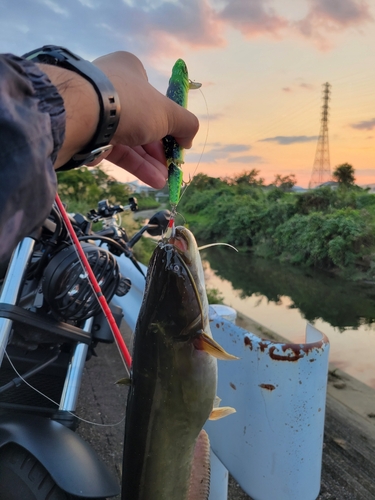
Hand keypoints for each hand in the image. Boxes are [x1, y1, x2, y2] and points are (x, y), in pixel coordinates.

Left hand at [92, 51, 198, 187]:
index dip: (169, 120)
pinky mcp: (90, 135)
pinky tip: (153, 180)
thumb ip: (186, 124)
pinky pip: (117, 151)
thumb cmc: (130, 104)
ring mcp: (99, 113)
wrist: (81, 115)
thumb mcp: (168, 113)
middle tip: (172, 165)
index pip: (155, 97)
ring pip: (131, 140)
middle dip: (160, 149)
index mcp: (131, 71)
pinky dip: (136, 165)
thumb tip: (188, 140)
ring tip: (164, 179)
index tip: (179, 140)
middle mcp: (114, 88)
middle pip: (145, 123)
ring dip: (150, 162)